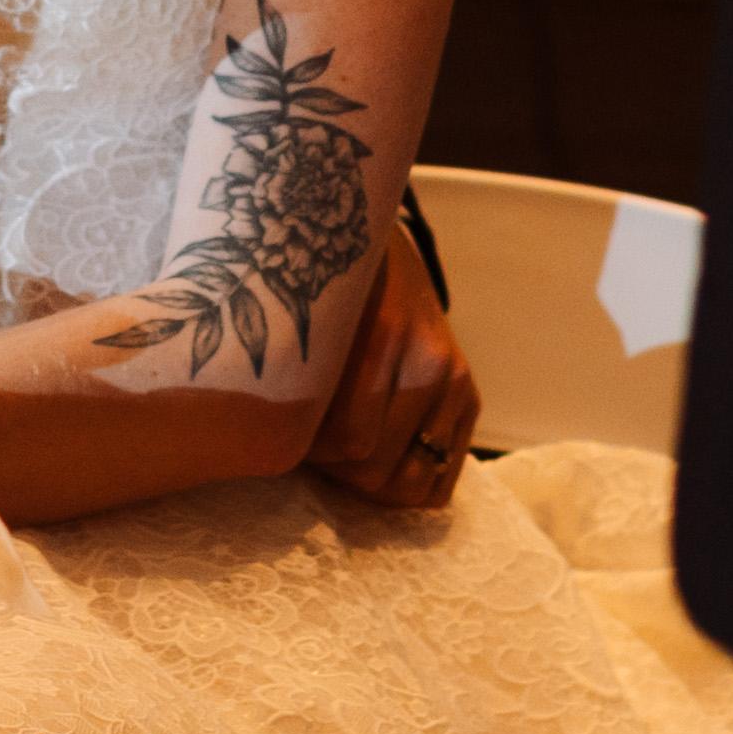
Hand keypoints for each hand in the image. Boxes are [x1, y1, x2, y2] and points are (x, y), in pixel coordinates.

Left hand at [304, 211, 479, 508]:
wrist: (383, 248)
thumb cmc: (327, 287)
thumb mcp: (303, 312)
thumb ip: (295, 369)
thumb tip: (263, 439)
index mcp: (386, 332)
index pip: (348, 437)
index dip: (307, 449)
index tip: (286, 428)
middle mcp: (430, 361)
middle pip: (373, 466)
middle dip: (333, 467)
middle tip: (310, 440)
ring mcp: (455, 382)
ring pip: (409, 484)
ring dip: (367, 479)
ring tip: (341, 450)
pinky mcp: (469, 398)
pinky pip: (440, 485)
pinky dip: (404, 485)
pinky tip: (376, 459)